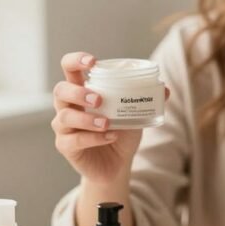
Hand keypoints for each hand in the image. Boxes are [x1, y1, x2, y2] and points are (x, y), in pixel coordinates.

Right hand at [52, 53, 141, 182]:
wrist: (117, 165)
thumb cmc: (121, 133)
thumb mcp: (135, 114)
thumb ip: (146, 100)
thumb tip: (164, 89)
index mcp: (81, 91)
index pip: (69, 68)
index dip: (75, 60)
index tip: (92, 62)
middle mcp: (68, 106)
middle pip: (60, 90)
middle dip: (78, 92)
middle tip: (99, 99)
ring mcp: (64, 127)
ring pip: (64, 117)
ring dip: (87, 119)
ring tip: (107, 123)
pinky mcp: (65, 147)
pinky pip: (74, 140)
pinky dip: (94, 138)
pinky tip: (110, 136)